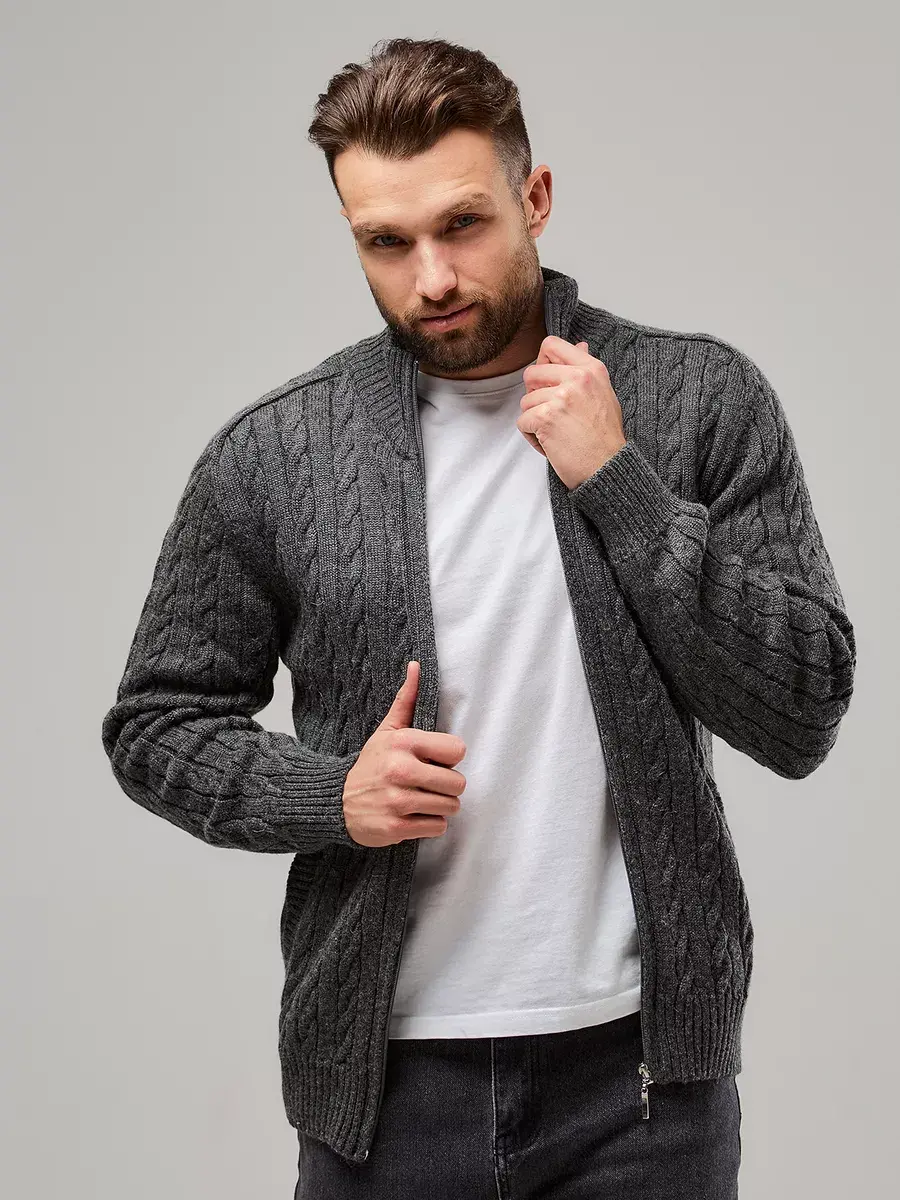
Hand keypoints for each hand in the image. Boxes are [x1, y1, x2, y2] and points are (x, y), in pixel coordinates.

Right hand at [341, 661, 467, 846]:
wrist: (335, 801)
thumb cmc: (371, 764)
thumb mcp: (387, 730)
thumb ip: (406, 700)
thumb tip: (416, 665)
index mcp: (404, 743)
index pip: (458, 750)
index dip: (449, 758)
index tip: (434, 760)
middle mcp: (401, 771)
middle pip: (458, 783)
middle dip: (447, 786)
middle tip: (428, 784)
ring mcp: (398, 801)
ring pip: (450, 807)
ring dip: (440, 806)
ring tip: (421, 799)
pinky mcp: (396, 828)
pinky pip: (437, 827)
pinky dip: (430, 824)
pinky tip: (413, 815)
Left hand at [517, 336, 626, 489]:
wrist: (608, 468)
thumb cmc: (605, 437)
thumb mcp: (603, 393)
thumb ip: (585, 370)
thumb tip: (580, 344)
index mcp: (591, 368)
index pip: (551, 345)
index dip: (542, 363)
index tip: (548, 382)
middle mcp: (577, 378)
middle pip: (531, 374)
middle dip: (535, 396)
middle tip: (553, 414)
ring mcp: (561, 396)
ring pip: (525, 401)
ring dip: (534, 420)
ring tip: (556, 433)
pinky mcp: (545, 417)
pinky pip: (522, 422)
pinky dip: (532, 437)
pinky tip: (551, 444)